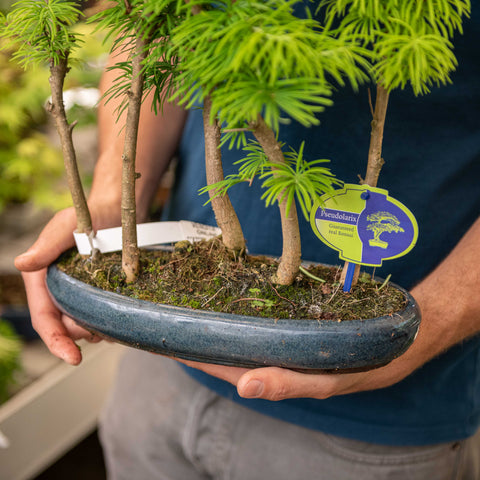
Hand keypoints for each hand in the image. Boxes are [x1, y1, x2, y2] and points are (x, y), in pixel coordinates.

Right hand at [15, 207, 104, 364]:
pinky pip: (102, 317)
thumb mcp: (65, 226)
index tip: (73, 358)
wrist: (114, 211)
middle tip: (103, 330)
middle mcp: (58, 291)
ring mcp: (79, 294)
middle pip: (66, 328)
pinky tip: (121, 317)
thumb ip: (47, 245)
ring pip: (85, 326)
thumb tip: (23, 263)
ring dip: (97, 330)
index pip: (44, 318)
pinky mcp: (98, 294)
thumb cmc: (86, 215)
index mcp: (43, 279)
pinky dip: (109, 322)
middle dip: (82, 335)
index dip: (56, 341)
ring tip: (114, 323)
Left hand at [177, 279, 455, 399]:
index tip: (171, 341)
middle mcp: (281, 357)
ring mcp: (288, 339)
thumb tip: (244, 386)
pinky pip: (267, 319)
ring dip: (224, 323)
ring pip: (248, 334)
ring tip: (198, 306)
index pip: (229, 368)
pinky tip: (238, 299)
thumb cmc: (366, 364)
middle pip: (233, 350)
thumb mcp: (329, 380)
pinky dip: (249, 311)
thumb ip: (289, 384)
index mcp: (282, 375)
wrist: (401, 334)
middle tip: (176, 317)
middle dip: (205, 337)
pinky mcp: (298, 323)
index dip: (201, 356)